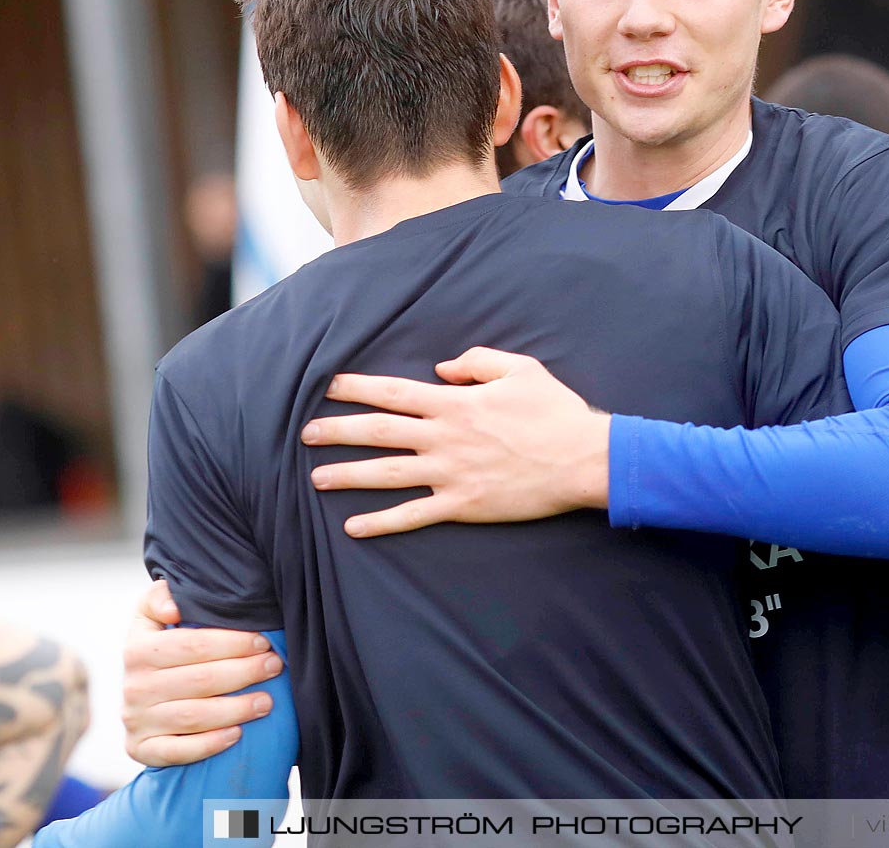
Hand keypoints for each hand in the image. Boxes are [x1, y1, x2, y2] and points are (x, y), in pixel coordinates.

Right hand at [122, 581, 280, 767]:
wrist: (142, 695)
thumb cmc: (164, 649)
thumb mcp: (153, 617)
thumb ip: (159, 598)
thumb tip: (173, 607)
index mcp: (137, 649)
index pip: (191, 645)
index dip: (232, 642)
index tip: (263, 640)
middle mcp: (133, 686)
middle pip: (199, 679)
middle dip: (244, 671)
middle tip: (275, 666)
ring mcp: (136, 720)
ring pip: (193, 716)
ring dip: (236, 709)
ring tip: (267, 701)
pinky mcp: (141, 749)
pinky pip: (176, 751)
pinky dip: (208, 745)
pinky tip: (236, 735)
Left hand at [305, 348, 610, 537]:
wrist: (583, 459)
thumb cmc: (555, 411)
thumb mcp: (521, 369)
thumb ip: (478, 361)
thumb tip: (443, 368)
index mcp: (455, 402)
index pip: (393, 392)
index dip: (357, 388)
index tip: (329, 386)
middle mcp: (444, 437)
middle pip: (378, 432)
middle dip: (337, 431)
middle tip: (305, 432)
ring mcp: (450, 473)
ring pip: (386, 474)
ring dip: (347, 475)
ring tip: (316, 476)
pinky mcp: (463, 504)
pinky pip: (413, 515)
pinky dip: (381, 522)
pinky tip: (353, 527)